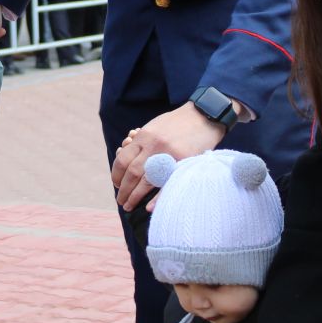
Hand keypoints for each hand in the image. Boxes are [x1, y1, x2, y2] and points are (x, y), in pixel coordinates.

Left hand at [111, 103, 228, 210]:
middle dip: (123, 190)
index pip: (122, 160)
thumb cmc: (179, 122)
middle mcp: (153, 146)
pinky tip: (148, 207)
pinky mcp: (184, 162)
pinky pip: (167, 184)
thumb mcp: (155, 126)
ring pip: (146, 181)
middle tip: (120, 200)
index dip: (116, 175)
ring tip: (129, 206)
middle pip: (132, 173)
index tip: (117, 184)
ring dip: (134, 196)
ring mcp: (168, 155)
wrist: (205, 115)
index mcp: (144, 136)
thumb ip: (141, 140)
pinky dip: (157, 198)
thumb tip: (124, 150)